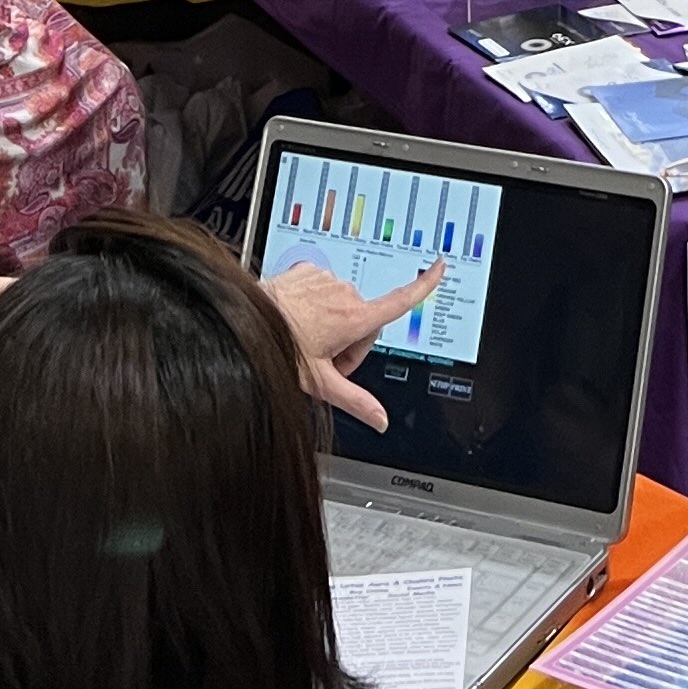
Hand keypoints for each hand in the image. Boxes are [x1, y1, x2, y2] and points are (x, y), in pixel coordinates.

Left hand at [262, 258, 446, 428]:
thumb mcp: (321, 383)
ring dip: (334, 325)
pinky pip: (325, 291)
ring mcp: (326, 280)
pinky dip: (317, 307)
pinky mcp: (309, 272)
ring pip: (344, 306)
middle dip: (352, 342)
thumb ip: (355, 401)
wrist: (247, 321)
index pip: (399, 301)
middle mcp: (344, 294)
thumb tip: (381, 420)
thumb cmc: (281, 348)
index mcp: (354, 318)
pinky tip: (300, 321)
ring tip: (309, 342)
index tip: (440, 268)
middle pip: (366, 321)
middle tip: (326, 362)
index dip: (424, 286)